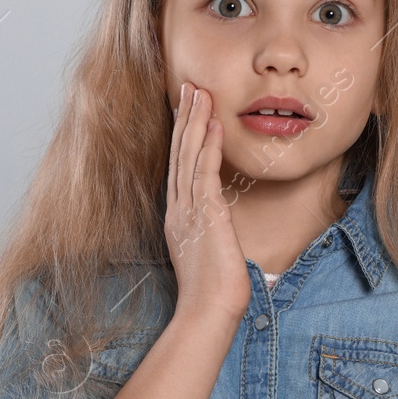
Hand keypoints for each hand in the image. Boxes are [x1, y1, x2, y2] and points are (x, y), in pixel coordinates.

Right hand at [164, 83, 250, 326]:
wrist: (208, 311)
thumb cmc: (212, 291)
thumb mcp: (209, 253)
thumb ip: (210, 233)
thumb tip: (218, 224)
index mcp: (178, 217)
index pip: (179, 167)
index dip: (182, 136)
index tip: (186, 110)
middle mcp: (179, 209)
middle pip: (179, 154)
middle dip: (184, 118)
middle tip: (189, 87)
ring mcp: (188, 210)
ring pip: (188, 156)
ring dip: (194, 122)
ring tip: (200, 93)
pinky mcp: (205, 214)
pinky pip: (204, 172)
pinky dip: (208, 146)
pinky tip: (213, 124)